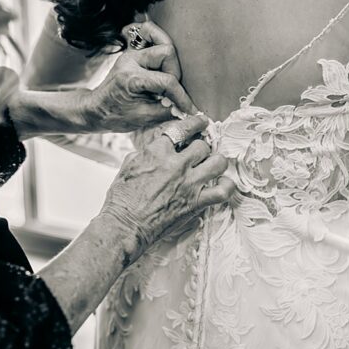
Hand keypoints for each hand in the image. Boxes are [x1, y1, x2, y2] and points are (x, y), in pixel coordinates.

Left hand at [85, 20, 198, 132]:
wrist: (96, 110)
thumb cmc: (115, 116)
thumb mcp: (143, 119)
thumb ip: (168, 111)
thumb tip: (188, 108)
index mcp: (131, 78)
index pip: (167, 81)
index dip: (182, 97)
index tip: (190, 109)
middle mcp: (130, 60)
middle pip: (166, 52)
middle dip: (176, 73)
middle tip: (172, 91)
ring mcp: (130, 53)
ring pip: (159, 38)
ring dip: (170, 57)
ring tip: (170, 75)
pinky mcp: (132, 52)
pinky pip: (146, 33)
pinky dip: (157, 38)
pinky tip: (162, 56)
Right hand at [100, 115, 235, 255]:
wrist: (125, 225)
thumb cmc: (122, 199)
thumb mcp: (128, 166)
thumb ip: (145, 154)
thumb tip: (154, 149)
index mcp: (157, 152)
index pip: (181, 129)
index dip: (194, 123)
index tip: (201, 122)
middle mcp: (176, 164)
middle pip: (202, 145)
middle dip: (201, 148)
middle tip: (200, 153)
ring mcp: (189, 184)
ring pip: (218, 162)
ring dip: (216, 162)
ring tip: (211, 166)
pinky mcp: (196, 203)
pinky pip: (224, 191)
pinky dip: (226, 186)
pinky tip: (220, 185)